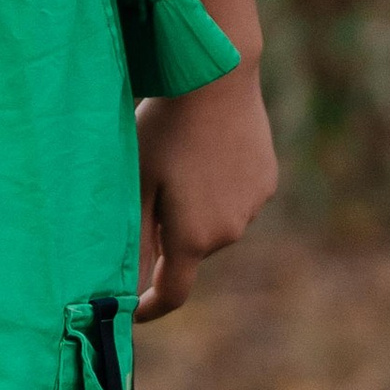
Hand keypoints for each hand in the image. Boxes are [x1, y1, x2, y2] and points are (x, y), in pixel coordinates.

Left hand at [135, 63, 276, 320]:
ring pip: (214, 224)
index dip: (150, 306)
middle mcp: (230, 233)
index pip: (172, 293)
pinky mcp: (266, 182)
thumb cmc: (163, 131)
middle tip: (146, 194)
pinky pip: (234, 199)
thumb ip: (131, 242)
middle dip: (167, 238)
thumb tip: (123, 292)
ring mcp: (253, 207)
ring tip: (177, 164)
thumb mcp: (136, 186)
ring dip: (194, 211)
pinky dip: (216, 189)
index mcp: (193, 239)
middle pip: (190, 252)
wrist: (216, 80)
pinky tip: (204, 151)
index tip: (132, 310)